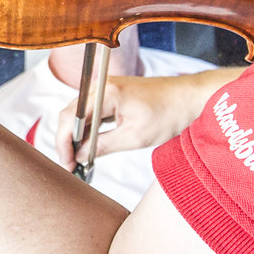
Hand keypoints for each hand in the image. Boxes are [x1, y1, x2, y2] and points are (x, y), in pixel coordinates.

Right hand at [50, 72, 208, 167]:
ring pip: (80, 115)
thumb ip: (102, 146)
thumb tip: (80, 155)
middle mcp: (102, 86)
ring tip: (79, 161)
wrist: (191, 98)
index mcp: (106, 93)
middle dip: (67, 142)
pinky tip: (91, 147)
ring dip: (77, 137)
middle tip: (71, 166)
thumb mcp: (135, 137)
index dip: (63, 143)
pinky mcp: (113, 95)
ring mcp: (107, 89)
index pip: (69, 117)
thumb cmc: (169, 113)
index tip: (67, 164)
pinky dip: (89, 130)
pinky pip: (93, 113)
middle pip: (70, 114)